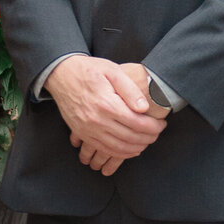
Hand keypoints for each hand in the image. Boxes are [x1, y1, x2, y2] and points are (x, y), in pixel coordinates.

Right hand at [45, 54, 165, 176]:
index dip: (154, 127)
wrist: (61, 74)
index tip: (162, 124)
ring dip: (136, 148)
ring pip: (118, 148)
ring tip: (147, 141)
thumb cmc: (90, 70)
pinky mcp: (81, 134)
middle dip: (149, 138)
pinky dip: (120, 153)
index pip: (138, 123)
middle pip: (130, 138)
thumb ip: (130, 89)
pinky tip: (130, 149)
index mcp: (107, 104)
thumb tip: (144, 108)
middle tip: (158, 133)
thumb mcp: (112, 71)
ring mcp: (87, 130)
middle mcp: (97, 120)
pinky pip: (104, 150)